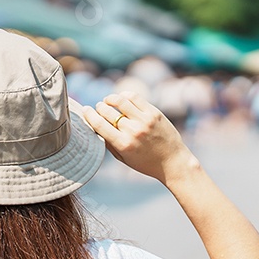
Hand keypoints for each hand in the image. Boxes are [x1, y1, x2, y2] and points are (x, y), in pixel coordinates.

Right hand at [82, 92, 198, 184]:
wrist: (173, 162)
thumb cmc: (146, 163)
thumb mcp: (124, 158)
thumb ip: (109, 143)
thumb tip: (95, 126)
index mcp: (123, 145)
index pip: (99, 125)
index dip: (89, 115)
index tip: (85, 110)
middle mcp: (133, 131)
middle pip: (107, 111)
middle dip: (99, 107)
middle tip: (98, 107)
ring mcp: (144, 120)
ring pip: (120, 101)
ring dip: (110, 99)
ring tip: (108, 101)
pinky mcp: (154, 113)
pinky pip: (135, 97)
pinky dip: (124, 95)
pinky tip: (121, 98)